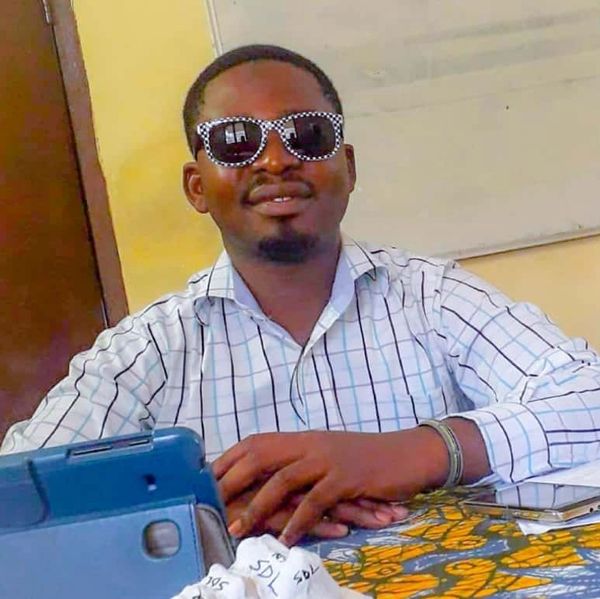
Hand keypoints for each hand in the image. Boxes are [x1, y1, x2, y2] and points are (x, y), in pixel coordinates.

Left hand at [213, 429, 446, 544]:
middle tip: (210, 504)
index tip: (205, 478)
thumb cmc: (365, 459)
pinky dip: (298, 521)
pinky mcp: (347, 478)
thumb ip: (300, 464)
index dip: (229, 459)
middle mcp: (310, 444)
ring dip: (258, 506)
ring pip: (283, 479)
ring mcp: (328, 460)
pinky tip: (286, 538)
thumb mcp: (327, 455)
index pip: (256, 442)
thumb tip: (267, 482)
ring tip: (238, 529)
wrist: (406, 454)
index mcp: (302, 439)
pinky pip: (316, 501)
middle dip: (232, 480)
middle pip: (261, 455)